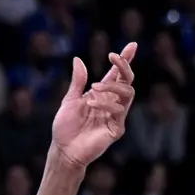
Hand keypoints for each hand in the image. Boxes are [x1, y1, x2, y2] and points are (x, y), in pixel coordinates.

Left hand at [49, 42, 137, 170]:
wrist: (63, 149)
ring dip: (113, 86)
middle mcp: (112, 102)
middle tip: (113, 57)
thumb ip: (78, 81)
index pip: (117, 75)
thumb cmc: (66, 126)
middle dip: (124, 66)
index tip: (132, 46)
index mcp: (102, 94)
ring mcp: (116, 115)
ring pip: (128, 93)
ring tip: (94, 88)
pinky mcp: (117, 128)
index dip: (125, 60)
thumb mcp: (70, 100)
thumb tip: (78, 60)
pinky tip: (92, 104)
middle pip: (127, 81)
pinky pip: (119, 111)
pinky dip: (106, 104)